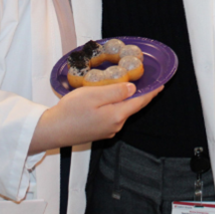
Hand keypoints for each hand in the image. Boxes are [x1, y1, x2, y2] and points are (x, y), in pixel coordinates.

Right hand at [29, 83, 160, 153]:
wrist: (53, 131)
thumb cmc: (71, 112)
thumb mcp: (93, 95)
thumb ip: (115, 91)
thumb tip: (133, 88)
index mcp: (117, 115)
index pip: (140, 102)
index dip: (151, 92)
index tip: (161, 85)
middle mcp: (115, 125)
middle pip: (132, 107)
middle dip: (139, 95)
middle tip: (145, 82)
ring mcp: (108, 130)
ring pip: (121, 111)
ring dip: (125, 100)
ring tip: (126, 87)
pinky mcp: (99, 131)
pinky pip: (113, 116)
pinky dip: (115, 106)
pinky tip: (109, 99)